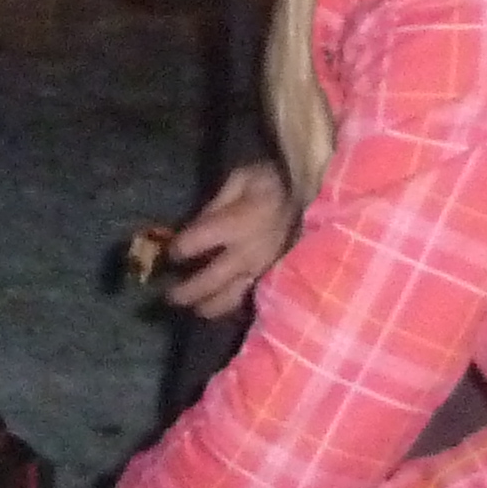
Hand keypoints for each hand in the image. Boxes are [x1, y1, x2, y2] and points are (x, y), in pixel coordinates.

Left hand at [164, 159, 294, 315]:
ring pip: (228, 299)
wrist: (318, 196)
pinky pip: (248, 298)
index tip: (168, 252)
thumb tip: (193, 226)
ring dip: (206, 307)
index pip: (193, 244)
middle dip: (184, 291)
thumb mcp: (241, 179)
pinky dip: (231, 306)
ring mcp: (261, 270)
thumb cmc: (275, 182)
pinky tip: (221, 307)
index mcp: (234, 225)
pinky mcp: (274, 277)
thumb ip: (214, 204)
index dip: (175, 251)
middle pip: (208, 281)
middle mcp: (245, 254)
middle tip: (167, 296)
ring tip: (193, 308)